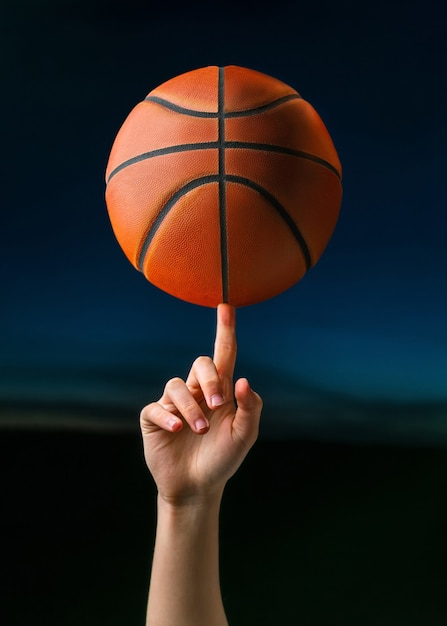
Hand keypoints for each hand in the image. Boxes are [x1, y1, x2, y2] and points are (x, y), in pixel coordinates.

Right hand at [140, 304, 262, 503]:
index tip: (226, 307)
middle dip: (210, 380)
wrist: (197, 488)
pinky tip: (178, 431)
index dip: (225, 330)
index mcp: (221, 392)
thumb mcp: (244, 436)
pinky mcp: (154, 419)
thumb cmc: (222, 459)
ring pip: (176, 386)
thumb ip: (250, 408)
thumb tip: (244, 379)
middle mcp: (196, 392)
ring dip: (190, 408)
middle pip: (201, 364)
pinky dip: (168, 417)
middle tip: (218, 405)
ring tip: (198, 430)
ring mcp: (174, 405)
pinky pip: (156, 407)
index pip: (223, 354)